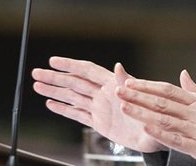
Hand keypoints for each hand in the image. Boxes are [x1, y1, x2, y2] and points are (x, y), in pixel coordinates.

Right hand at [31, 57, 164, 152]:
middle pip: (74, 82)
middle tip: (35, 72)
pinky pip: (77, 114)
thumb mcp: (144, 98)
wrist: (160, 134)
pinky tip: (50, 103)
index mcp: (112, 85)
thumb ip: (129, 82)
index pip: (87, 71)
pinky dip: (63, 109)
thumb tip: (119, 67)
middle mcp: (103, 94)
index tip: (53, 60)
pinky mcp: (99, 122)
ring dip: (54, 91)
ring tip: (36, 85)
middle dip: (54, 77)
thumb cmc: (156, 113)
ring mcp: (100, 107)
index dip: (70, 65)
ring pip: (72, 97)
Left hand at [116, 70, 195, 165]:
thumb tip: (182, 73)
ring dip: (143, 113)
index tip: (130, 83)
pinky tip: (146, 129)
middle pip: (161, 102)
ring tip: (125, 107)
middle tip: (119, 91)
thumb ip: (195, 89)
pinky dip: (161, 134)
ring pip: (165, 120)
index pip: (167, 90)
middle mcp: (195, 113)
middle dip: (138, 97)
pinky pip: (177, 140)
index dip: (147, 86)